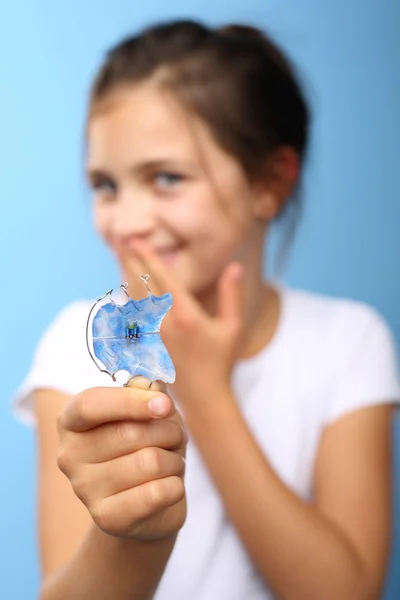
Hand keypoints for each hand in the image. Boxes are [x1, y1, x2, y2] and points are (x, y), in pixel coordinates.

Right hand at [57, 377, 186, 540]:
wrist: (146, 506)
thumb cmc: (146, 446)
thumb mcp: (149, 413)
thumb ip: (148, 393)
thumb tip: (150, 385)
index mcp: (72, 422)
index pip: (90, 404)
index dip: (130, 401)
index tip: (164, 404)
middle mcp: (69, 455)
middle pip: (129, 433)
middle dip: (168, 430)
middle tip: (175, 436)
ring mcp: (84, 490)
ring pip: (150, 461)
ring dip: (174, 459)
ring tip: (170, 463)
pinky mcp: (107, 519)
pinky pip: (158, 493)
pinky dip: (176, 485)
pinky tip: (168, 487)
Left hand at [122, 242, 243, 404]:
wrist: (203, 398)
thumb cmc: (222, 362)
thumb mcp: (233, 327)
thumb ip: (232, 295)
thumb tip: (235, 266)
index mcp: (186, 315)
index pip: (162, 278)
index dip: (148, 256)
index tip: (137, 240)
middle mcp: (164, 324)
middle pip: (141, 284)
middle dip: (130, 259)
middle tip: (121, 238)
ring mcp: (151, 336)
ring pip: (133, 300)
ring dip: (126, 276)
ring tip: (120, 257)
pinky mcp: (145, 346)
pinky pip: (131, 318)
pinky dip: (126, 301)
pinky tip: (123, 290)